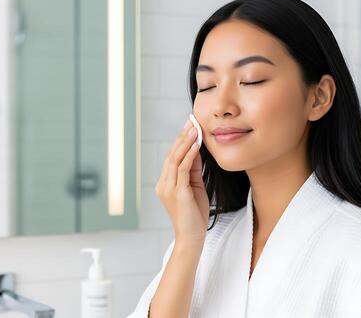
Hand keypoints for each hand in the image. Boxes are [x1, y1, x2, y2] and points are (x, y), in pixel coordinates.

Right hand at [155, 119, 209, 245]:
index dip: (181, 141)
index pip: (172, 158)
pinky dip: (190, 156)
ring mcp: (168, 188)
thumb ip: (194, 170)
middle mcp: (163, 184)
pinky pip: (183, 169)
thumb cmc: (194, 215)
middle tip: (192, 122)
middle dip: (182, 137)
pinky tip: (197, 145)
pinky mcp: (177, 193)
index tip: (189, 127)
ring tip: (194, 129)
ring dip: (186, 143)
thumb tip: (196, 149)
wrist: (192, 238)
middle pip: (171, 155)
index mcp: (165, 183)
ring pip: (175, 160)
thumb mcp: (195, 187)